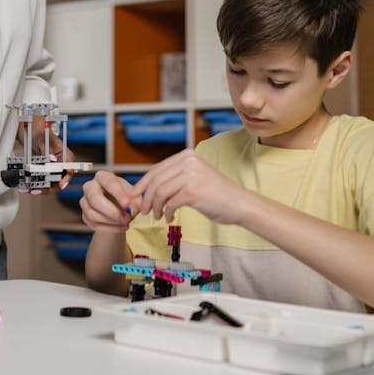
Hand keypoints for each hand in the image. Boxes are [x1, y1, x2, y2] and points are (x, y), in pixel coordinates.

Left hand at [16, 115, 77, 195]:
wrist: (30, 132)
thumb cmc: (39, 132)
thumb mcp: (43, 140)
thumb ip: (48, 151)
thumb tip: (53, 160)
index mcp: (66, 155)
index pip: (69, 169)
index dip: (66, 178)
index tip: (61, 184)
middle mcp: (60, 164)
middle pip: (58, 180)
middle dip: (47, 187)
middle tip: (36, 190)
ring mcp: (52, 169)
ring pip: (49, 184)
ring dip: (38, 188)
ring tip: (27, 189)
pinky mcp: (44, 172)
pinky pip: (40, 181)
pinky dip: (33, 184)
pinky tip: (25, 187)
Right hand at [80, 170, 137, 232]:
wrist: (119, 208)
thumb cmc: (127, 197)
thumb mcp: (134, 196)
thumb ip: (136, 201)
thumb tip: (131, 209)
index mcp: (102, 176)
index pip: (108, 182)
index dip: (117, 193)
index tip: (127, 203)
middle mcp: (90, 186)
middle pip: (94, 198)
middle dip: (112, 211)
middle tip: (126, 218)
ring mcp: (85, 201)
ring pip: (93, 214)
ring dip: (112, 222)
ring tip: (127, 223)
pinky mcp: (85, 215)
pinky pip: (94, 224)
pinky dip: (110, 228)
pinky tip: (121, 227)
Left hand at [131, 150, 246, 224]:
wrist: (239, 204)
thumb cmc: (216, 195)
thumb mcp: (194, 178)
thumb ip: (175, 178)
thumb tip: (147, 188)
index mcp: (187, 155)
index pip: (156, 170)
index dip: (142, 184)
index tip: (134, 196)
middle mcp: (188, 161)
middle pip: (155, 181)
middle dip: (146, 198)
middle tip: (143, 211)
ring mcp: (191, 175)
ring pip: (160, 193)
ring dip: (155, 207)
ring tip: (158, 216)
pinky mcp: (193, 191)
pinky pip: (170, 204)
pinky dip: (167, 213)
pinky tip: (170, 218)